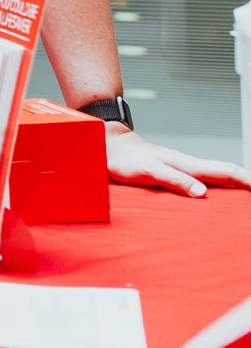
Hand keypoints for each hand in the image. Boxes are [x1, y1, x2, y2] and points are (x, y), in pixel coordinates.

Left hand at [105, 127, 250, 196]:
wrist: (111, 147)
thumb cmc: (126, 160)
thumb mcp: (149, 171)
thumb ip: (174, 180)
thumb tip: (202, 194)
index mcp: (189, 166)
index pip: (227, 171)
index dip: (248, 181)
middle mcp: (190, 167)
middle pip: (228, 174)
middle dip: (247, 184)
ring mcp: (185, 169)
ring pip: (218, 178)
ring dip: (236, 186)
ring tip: (246, 200)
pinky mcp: (177, 174)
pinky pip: (205, 181)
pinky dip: (220, 187)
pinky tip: (220, 196)